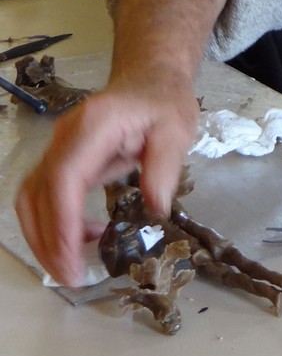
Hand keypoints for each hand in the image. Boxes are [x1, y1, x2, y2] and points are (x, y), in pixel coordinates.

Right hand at [15, 72, 198, 287]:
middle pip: (38, 193)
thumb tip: (154, 210)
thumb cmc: (164, 102)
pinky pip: (45, 195)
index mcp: (95, 125)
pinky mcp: (61, 159)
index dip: (62, 223)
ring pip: (32, 197)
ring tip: (74, 266)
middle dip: (48, 240)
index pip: (64, 178)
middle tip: (71, 277)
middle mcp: (66, 136)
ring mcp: (59, 146)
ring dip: (45, 236)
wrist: (151, 78)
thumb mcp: (177, 129)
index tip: (72, 259)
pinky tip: (88, 238)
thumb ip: (164, 167)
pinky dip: (56, 223)